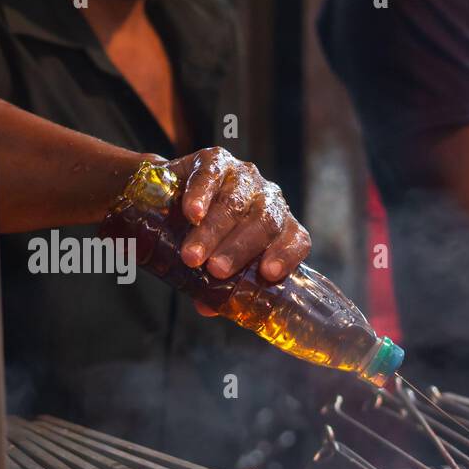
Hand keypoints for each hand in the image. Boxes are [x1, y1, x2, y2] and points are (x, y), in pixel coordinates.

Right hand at [168, 147, 310, 314]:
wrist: (172, 200)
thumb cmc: (204, 240)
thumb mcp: (213, 264)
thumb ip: (215, 286)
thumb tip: (208, 307)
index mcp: (279, 227)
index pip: (296, 239)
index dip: (286, 255)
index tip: (267, 274)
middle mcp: (267, 198)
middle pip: (264, 222)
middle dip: (239, 249)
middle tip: (216, 270)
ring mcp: (243, 176)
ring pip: (235, 201)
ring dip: (214, 230)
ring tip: (191, 256)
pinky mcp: (214, 160)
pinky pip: (211, 176)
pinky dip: (201, 195)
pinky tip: (192, 213)